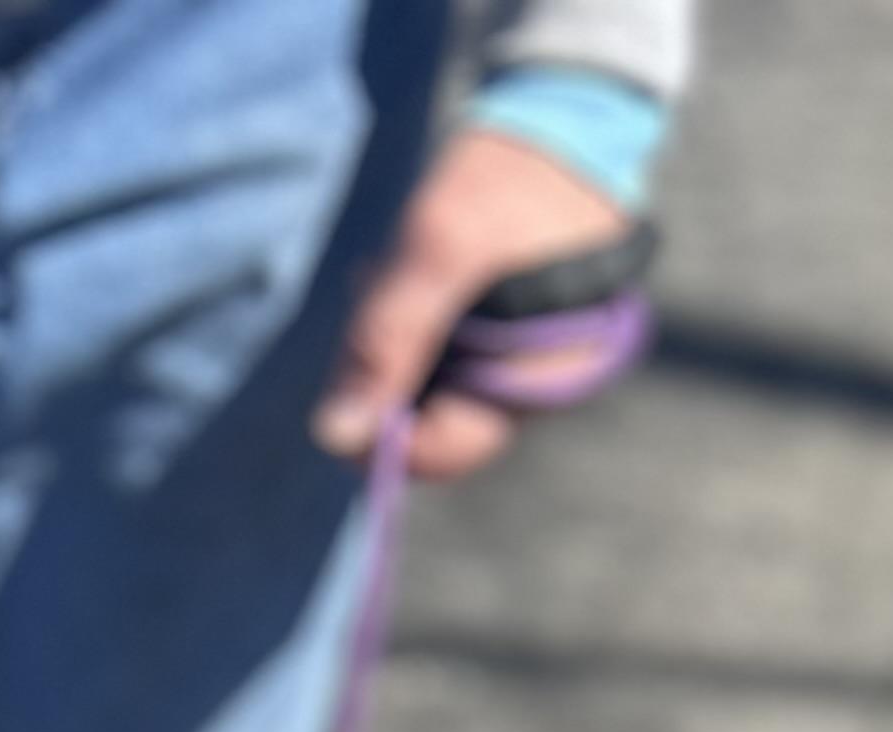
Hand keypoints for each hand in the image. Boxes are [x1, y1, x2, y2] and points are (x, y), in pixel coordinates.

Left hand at [314, 128, 627, 482]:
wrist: (559, 118)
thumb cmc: (510, 179)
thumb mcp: (441, 250)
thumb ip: (388, 339)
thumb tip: (333, 436)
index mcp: (537, 382)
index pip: (444, 451)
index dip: (382, 431)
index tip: (339, 388)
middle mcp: (531, 387)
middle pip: (429, 423)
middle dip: (382, 372)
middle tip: (371, 298)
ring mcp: (516, 362)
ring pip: (425, 388)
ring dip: (390, 340)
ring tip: (388, 273)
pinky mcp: (499, 335)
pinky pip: (438, 353)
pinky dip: (408, 321)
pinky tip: (404, 273)